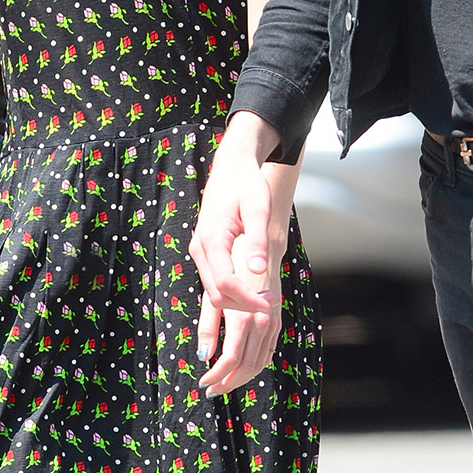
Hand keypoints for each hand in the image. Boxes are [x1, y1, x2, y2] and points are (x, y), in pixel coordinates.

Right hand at [190, 112, 279, 325]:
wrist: (232, 167)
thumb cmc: (247, 184)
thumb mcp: (259, 208)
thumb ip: (257, 240)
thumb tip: (258, 270)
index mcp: (212, 239)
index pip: (226, 284)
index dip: (248, 299)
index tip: (272, 303)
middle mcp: (200, 248)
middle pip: (217, 295)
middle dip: (244, 305)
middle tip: (273, 302)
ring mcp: (199, 251)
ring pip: (214, 292)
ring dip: (239, 301)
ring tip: (267, 297)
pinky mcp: (205, 252)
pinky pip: (215, 282)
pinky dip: (234, 292)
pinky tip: (254, 288)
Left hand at [198, 230, 284, 395]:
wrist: (261, 245)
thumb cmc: (230, 266)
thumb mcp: (212, 294)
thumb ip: (208, 326)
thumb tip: (203, 356)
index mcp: (243, 317)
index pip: (231, 359)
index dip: (217, 376)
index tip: (203, 382)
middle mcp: (261, 322)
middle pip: (247, 366)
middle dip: (228, 382)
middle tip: (210, 390)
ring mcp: (272, 322)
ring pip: (259, 362)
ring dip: (241, 377)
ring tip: (223, 384)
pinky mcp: (277, 320)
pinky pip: (268, 351)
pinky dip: (254, 365)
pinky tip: (240, 369)